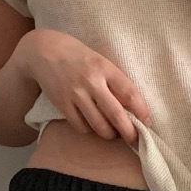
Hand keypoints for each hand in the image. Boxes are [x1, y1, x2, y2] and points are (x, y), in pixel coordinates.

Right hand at [14, 28, 150, 143]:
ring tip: (112, 133)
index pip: (130, 93)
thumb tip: (132, 107)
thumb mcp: (101, 61)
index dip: (142, 111)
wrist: (45, 51)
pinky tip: (91, 126)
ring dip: (109, 134)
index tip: (146, 121)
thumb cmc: (79, 57)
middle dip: (128, 132)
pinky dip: (88, 130)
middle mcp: (91, 81)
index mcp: (105, 68)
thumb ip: (115, 81)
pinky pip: (80, 126)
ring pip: (98, 125)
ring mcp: (75, 94)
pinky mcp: (61, 103)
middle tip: (134, 139)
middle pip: (116, 114)